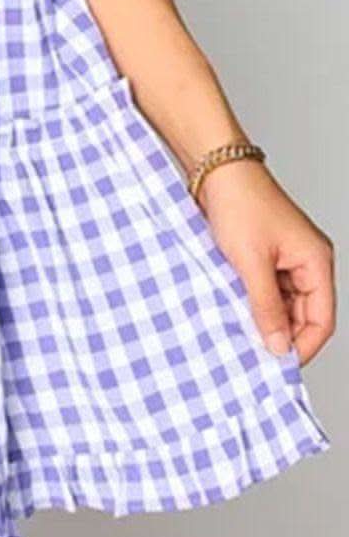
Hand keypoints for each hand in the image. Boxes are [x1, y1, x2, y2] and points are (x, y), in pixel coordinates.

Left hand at [198, 159, 335, 364]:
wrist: (215, 169)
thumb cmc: (240, 203)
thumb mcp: (251, 262)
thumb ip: (265, 307)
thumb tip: (278, 346)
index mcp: (315, 261)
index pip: (321, 320)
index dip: (303, 346)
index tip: (277, 367)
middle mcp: (306, 261)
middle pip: (304, 315)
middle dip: (282, 335)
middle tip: (255, 356)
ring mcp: (285, 258)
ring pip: (283, 304)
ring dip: (265, 319)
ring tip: (242, 336)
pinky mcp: (264, 254)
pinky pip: (267, 290)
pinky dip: (254, 303)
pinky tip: (235, 313)